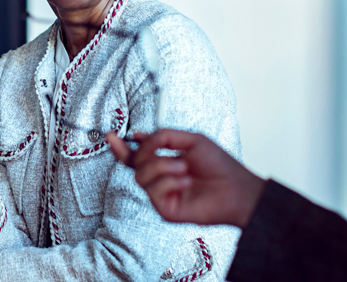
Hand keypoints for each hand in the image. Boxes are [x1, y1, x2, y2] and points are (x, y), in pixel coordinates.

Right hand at [107, 129, 264, 228]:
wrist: (236, 188)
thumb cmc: (219, 165)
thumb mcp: (191, 140)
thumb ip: (164, 136)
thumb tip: (140, 136)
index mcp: (165, 162)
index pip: (136, 156)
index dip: (122, 147)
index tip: (110, 135)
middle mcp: (160, 179)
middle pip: (134, 164)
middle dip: (146, 152)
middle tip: (164, 149)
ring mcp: (161, 195)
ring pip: (141, 177)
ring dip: (161, 166)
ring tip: (184, 168)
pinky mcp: (165, 210)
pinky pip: (153, 191)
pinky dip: (169, 182)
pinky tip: (186, 182)